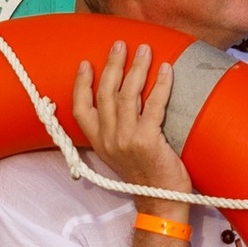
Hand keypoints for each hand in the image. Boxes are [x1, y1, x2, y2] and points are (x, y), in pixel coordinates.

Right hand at [71, 43, 191, 198]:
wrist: (161, 202)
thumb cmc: (145, 175)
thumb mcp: (119, 155)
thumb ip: (115, 131)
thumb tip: (123, 102)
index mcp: (98, 142)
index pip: (80, 108)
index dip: (81, 83)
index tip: (86, 63)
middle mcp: (108, 139)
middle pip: (106, 92)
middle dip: (113, 64)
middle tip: (121, 44)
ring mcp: (126, 139)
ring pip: (128, 94)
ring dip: (137, 68)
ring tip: (144, 50)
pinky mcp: (147, 140)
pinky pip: (154, 104)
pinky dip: (161, 84)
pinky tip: (167, 70)